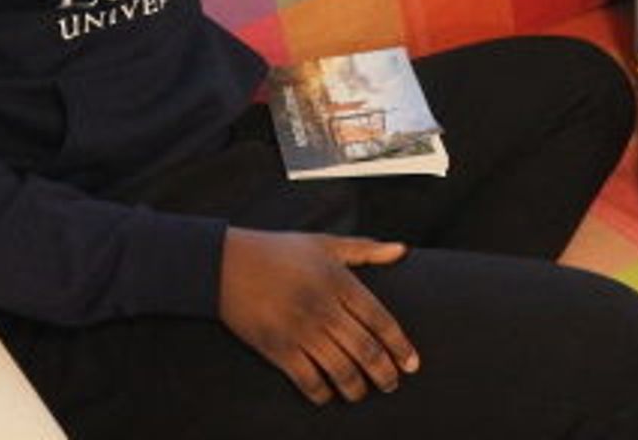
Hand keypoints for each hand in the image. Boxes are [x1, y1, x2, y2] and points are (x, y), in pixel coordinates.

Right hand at [218, 229, 417, 404]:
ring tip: (362, 391)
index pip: (380, 319)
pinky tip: (328, 394)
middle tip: (392, 383)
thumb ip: (366, 249)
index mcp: (338, 281)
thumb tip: (402, 250)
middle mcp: (324, 308)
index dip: (400, 345)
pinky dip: (323, 394)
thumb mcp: (323, 244)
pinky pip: (309, 381)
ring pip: (342, 371)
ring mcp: (300, 330)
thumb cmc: (277, 251)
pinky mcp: (278, 349)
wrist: (225, 264)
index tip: (412, 363)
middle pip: (366, 350)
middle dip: (385, 374)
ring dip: (358, 388)